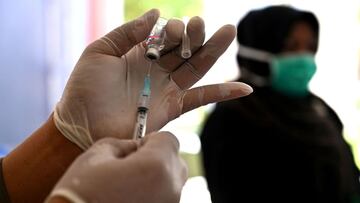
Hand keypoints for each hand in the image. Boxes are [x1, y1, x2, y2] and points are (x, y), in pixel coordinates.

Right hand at [47, 132, 186, 202]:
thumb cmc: (81, 192)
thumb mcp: (97, 155)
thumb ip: (123, 144)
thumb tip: (134, 147)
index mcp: (157, 166)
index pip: (169, 139)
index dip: (151, 139)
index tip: (135, 148)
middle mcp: (170, 189)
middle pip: (176, 161)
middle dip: (158, 157)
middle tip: (131, 164)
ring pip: (171, 183)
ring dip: (156, 177)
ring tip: (128, 185)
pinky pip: (165, 198)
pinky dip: (154, 194)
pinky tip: (130, 198)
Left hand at [54, 9, 252, 148]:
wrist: (80, 124)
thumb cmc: (85, 88)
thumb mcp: (100, 52)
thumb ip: (128, 33)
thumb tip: (156, 13)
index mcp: (141, 54)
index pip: (165, 36)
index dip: (172, 30)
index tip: (169, 29)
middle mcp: (157, 70)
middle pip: (186, 49)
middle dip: (196, 34)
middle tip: (199, 24)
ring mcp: (166, 89)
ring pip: (197, 67)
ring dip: (213, 51)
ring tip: (228, 32)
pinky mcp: (172, 108)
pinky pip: (200, 99)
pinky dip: (222, 94)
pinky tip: (244, 88)